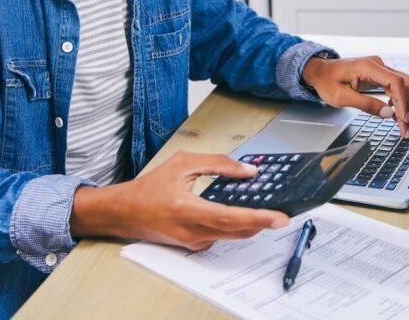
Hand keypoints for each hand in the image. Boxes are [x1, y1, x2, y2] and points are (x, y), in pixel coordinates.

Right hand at [70, 151, 289, 250]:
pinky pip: (221, 236)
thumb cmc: (150, 187)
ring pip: (231, 235)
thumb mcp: (183, 163)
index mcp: (187, 209)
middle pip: (237, 231)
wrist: (126, 212)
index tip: (279, 217)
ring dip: (250, 224)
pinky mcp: (194, 245)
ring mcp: (193, 241)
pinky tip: (240, 214)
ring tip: (267, 211)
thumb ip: (217, 165)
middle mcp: (191, 231)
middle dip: (263, 223)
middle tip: (282, 215)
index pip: (230, 217)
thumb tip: (248, 171)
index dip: (258, 218)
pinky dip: (234, 225)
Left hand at [301, 55, 408, 137]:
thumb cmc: (326, 81)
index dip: (402, 101)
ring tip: (403, 126)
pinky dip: (399, 101)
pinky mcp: (379, 75)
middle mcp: (377, 64)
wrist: (320, 72)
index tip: (403, 118)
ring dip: (405, 105)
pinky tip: (396, 114)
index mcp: (367, 67)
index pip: (395, 82)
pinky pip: (396, 87)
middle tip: (405, 127)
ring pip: (403, 85)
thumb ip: (365, 104)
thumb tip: (388, 113)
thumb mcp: (341, 98)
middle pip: (404, 82)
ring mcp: (379, 68)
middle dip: (407, 105)